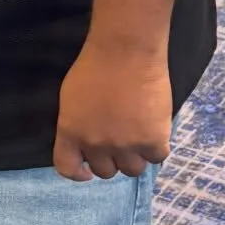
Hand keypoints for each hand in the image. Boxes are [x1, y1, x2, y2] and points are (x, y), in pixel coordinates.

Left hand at [53, 43, 171, 181]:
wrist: (126, 50)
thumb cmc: (96, 64)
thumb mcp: (72, 97)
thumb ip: (76, 123)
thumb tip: (84, 141)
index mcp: (71, 132)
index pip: (67, 168)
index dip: (78, 173)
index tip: (87, 171)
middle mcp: (96, 143)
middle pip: (105, 171)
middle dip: (111, 159)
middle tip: (119, 142)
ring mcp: (126, 144)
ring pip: (133, 169)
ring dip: (135, 157)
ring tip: (138, 137)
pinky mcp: (153, 140)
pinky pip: (157, 157)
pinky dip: (157, 147)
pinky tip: (155, 132)